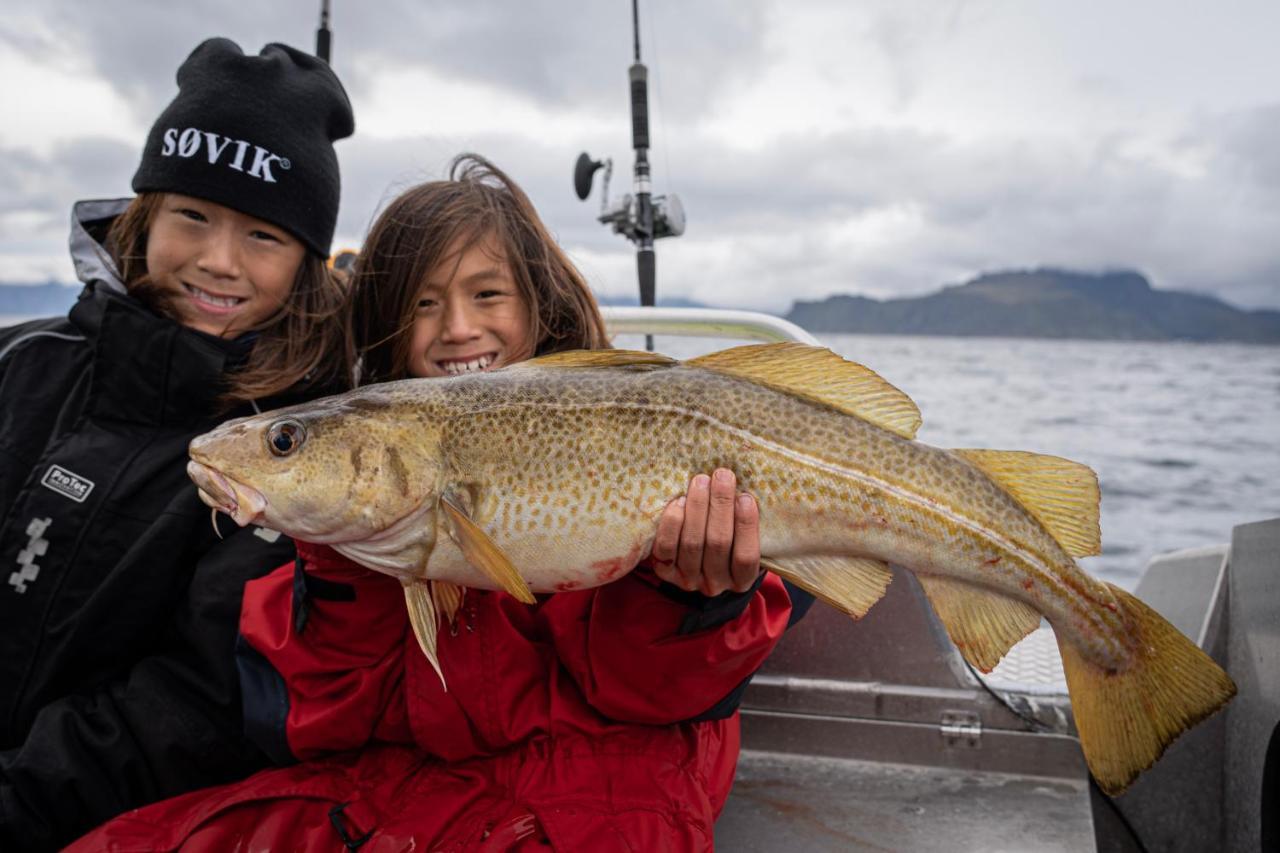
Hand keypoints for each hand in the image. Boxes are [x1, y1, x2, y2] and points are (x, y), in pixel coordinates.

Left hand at [650, 468, 761, 595]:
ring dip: (697, 507)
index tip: (745, 497)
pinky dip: (672, 523)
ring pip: (692, 543)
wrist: (695, 555)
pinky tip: (679, 501)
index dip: (746, 527)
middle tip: (722, 475)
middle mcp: (715, 584)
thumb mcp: (744, 536)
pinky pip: (666, 547)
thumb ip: (747, 519)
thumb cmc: (729, 537)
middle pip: (718, 543)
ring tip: (701, 481)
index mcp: (741, 580)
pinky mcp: (664, 570)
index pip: (746, 557)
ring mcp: (687, 579)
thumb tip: (750, 485)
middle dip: (720, 505)